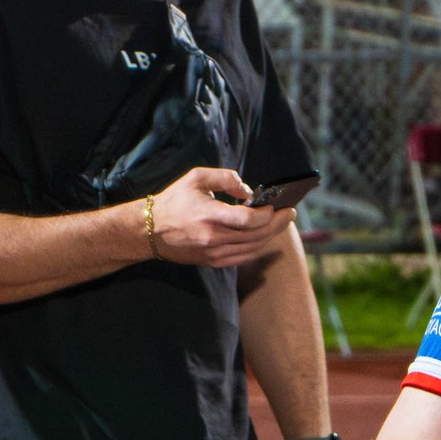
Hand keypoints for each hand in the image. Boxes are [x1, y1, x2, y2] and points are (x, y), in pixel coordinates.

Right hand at [137, 167, 294, 268]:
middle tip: (289, 212)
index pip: (247, 220)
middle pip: (256, 235)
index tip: (274, 206)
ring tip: (281, 223)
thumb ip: (225, 177)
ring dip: (271, 236)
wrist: (150, 231)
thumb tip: (249, 191)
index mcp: (209, 216)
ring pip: (253, 248)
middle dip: (277, 224)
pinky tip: (265, 236)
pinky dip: (258, 247)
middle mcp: (213, 238)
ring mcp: (214, 253)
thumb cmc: (174, 201)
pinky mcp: (213, 262)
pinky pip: (244, 257)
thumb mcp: (196, 178)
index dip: (266, 214)